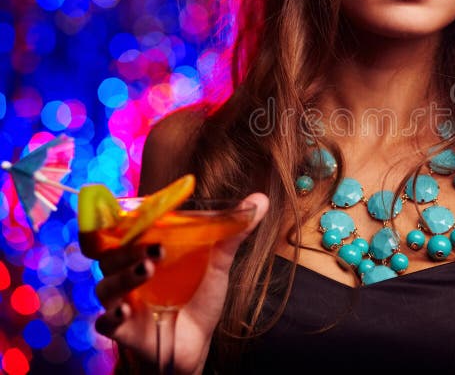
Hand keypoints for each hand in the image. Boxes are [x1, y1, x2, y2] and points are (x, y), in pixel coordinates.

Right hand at [93, 193, 269, 373]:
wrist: (196, 344)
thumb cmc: (198, 299)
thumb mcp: (217, 265)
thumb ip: (233, 233)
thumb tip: (261, 199)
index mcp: (144, 253)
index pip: (127, 231)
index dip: (126, 220)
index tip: (141, 211)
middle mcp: (127, 274)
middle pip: (112, 256)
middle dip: (130, 249)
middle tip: (156, 247)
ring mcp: (122, 302)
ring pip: (108, 286)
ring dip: (125, 276)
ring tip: (147, 270)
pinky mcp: (122, 330)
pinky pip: (105, 323)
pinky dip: (111, 316)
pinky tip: (123, 312)